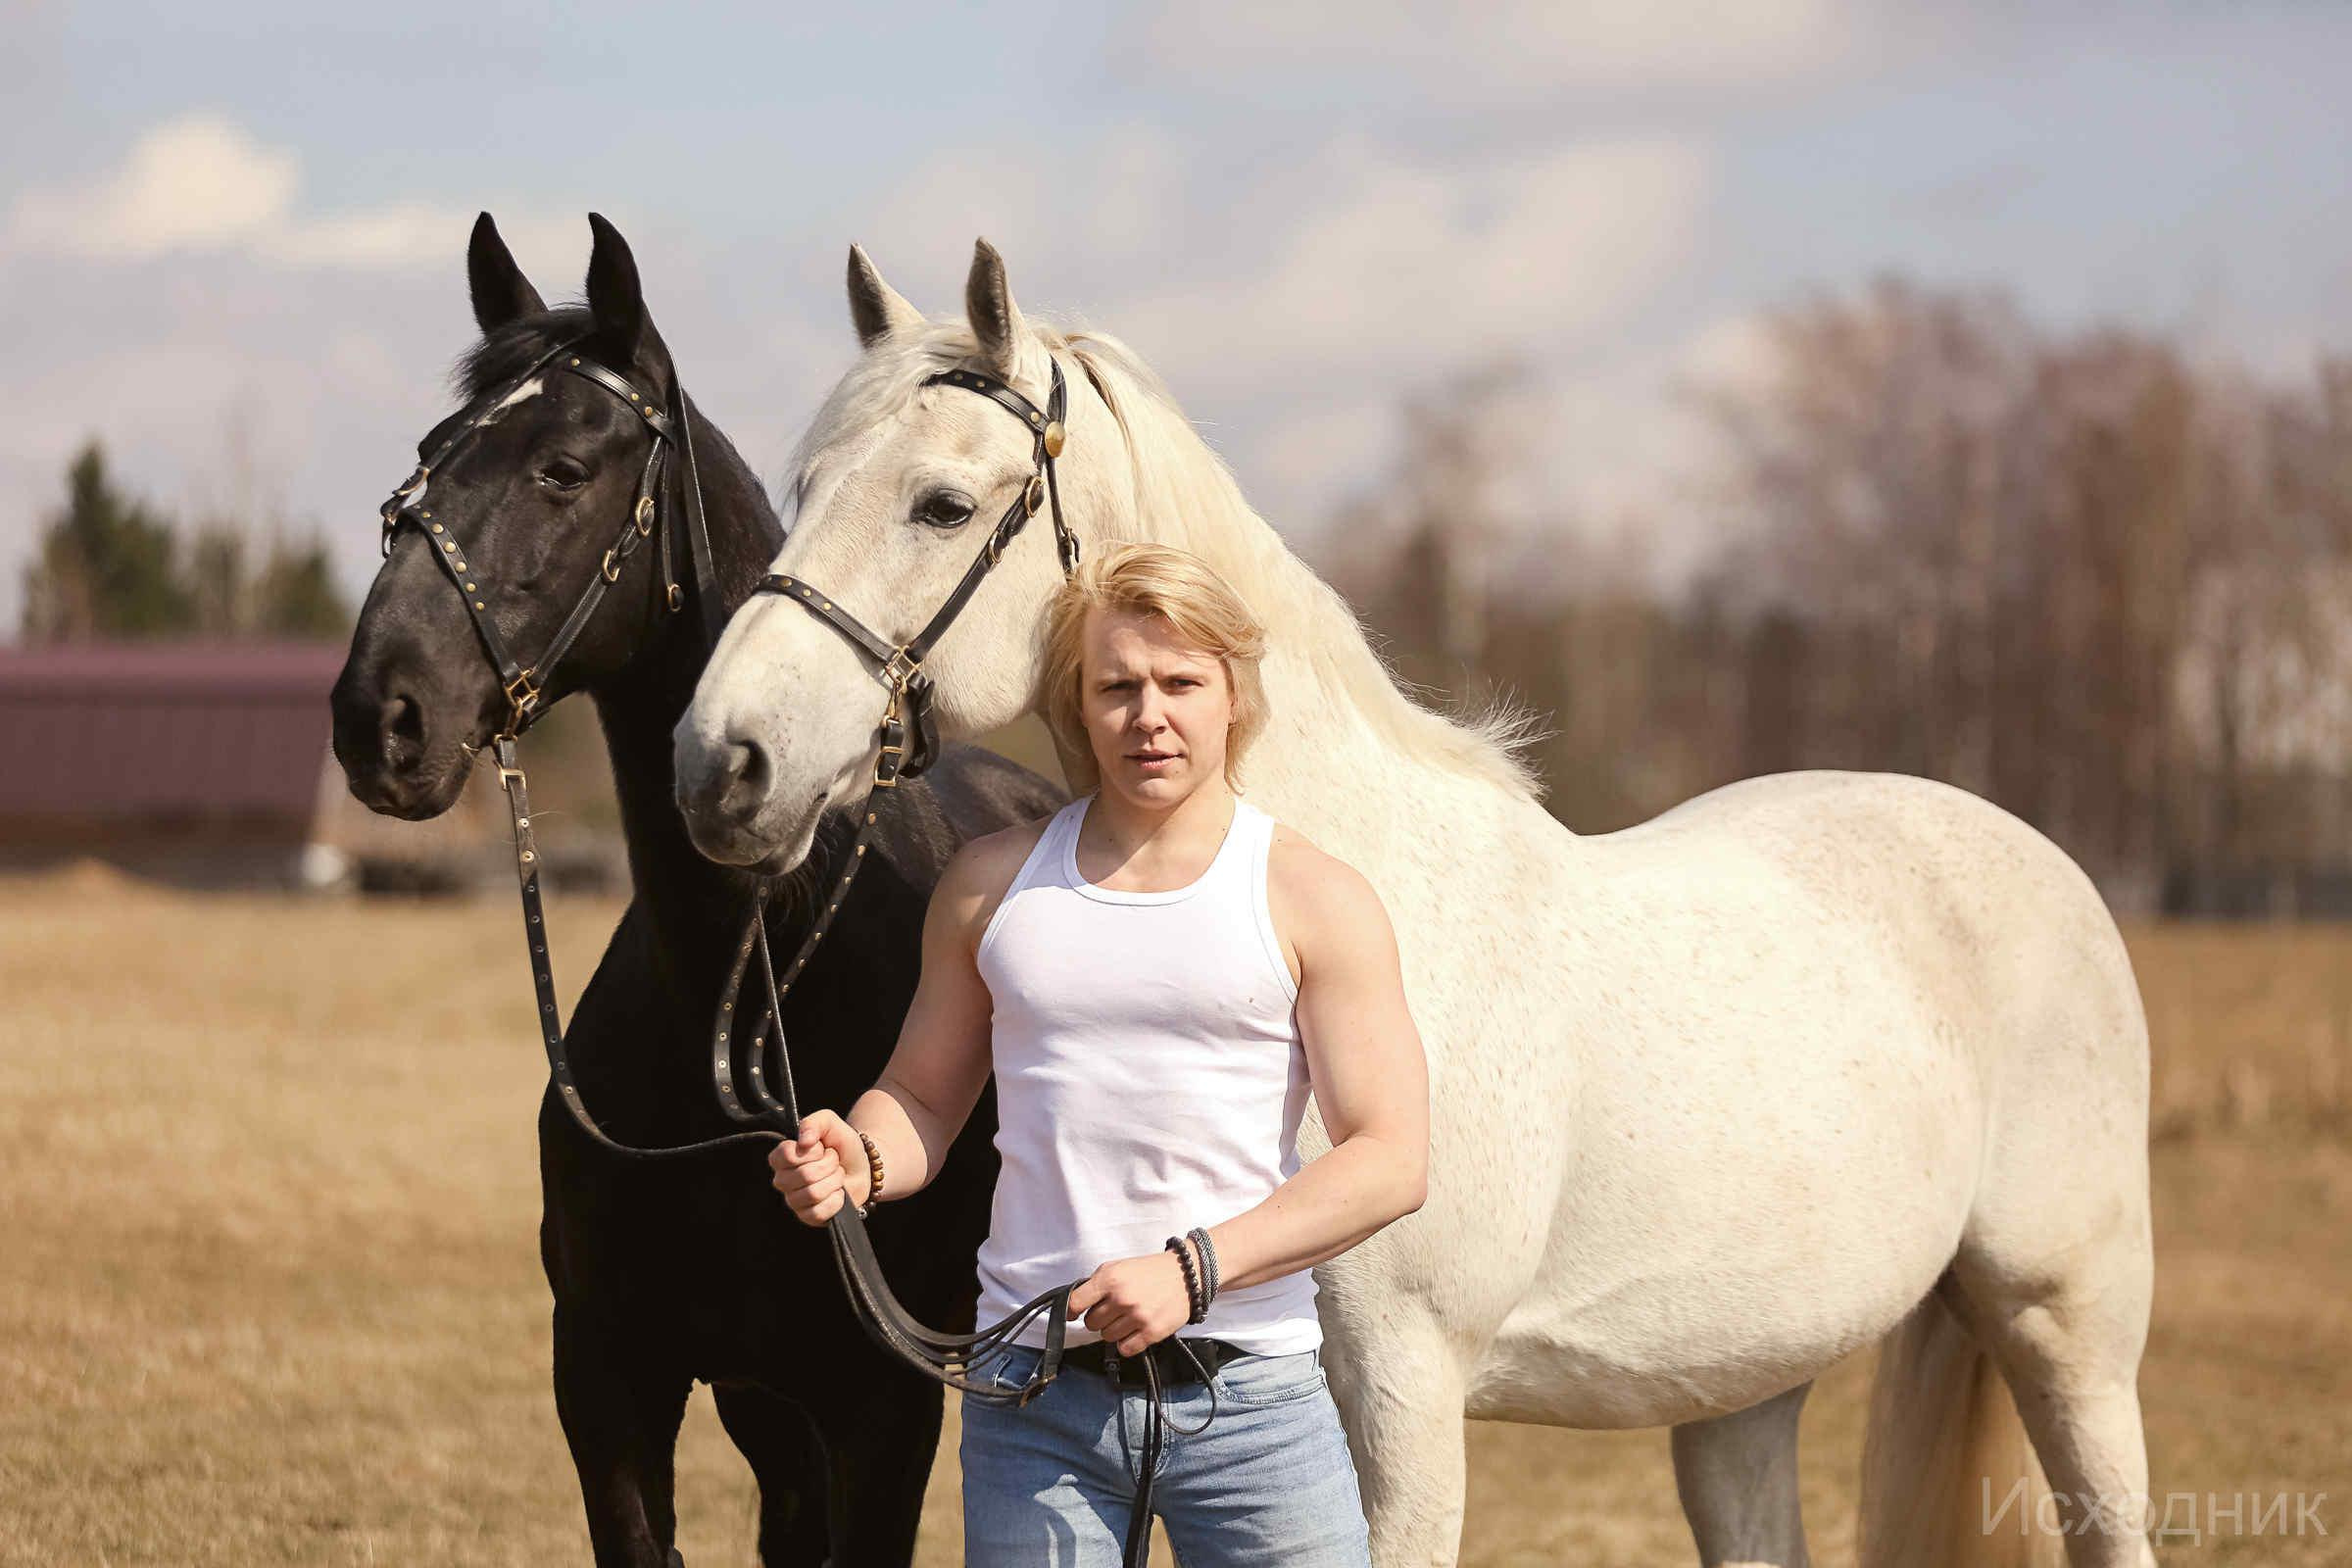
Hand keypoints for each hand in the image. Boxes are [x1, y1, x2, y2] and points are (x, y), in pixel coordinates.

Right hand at [769, 1109, 867, 1225]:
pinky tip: (838, 1193)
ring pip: (813, 1194)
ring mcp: (794, 1201)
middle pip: (805, 1175)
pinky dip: (836, 1201)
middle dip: (829, 1165)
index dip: (811, 1151)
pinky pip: (819, 1212)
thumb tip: (803, 1142)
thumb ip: (814, 1123)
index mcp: (782, 1157)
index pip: (786, 1155)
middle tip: (834, 1162)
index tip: (821, 1148)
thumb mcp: (830, 1123)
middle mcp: (783, 1180)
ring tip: (837, 1176)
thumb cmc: (842, 1145)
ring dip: (834, 1181)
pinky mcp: (807, 1217)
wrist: (863, 1167)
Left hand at [1067, 1248, 1192, 1355]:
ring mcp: (1137, 1316)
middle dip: (1100, 1318)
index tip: (1073, 1314)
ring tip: (1129, 1317)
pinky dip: (1127, 1343)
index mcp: (1110, 1278)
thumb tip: (1075, 1305)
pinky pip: (1125, 1349)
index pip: (1075, 1303)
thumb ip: (1096, 1284)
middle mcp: (1121, 1298)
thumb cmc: (1149, 1271)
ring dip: (1114, 1330)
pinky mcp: (1151, 1333)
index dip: (1071, 1310)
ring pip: (1107, 1337)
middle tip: (1114, 1310)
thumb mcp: (1118, 1266)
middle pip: (1091, 1324)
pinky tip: (1136, 1330)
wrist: (1186, 1275)